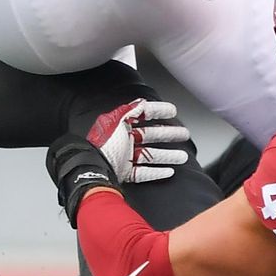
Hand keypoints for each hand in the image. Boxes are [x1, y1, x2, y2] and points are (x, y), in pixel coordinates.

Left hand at [47, 100, 189, 223]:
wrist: (92, 169)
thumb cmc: (103, 145)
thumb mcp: (118, 121)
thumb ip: (132, 110)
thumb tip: (143, 102)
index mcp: (120, 125)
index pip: (142, 114)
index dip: (158, 111)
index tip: (172, 111)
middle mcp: (123, 140)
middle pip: (150, 135)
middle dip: (168, 134)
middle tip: (183, 134)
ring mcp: (124, 157)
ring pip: (150, 155)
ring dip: (167, 155)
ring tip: (182, 156)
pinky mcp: (124, 172)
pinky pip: (143, 172)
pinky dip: (156, 172)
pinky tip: (168, 171)